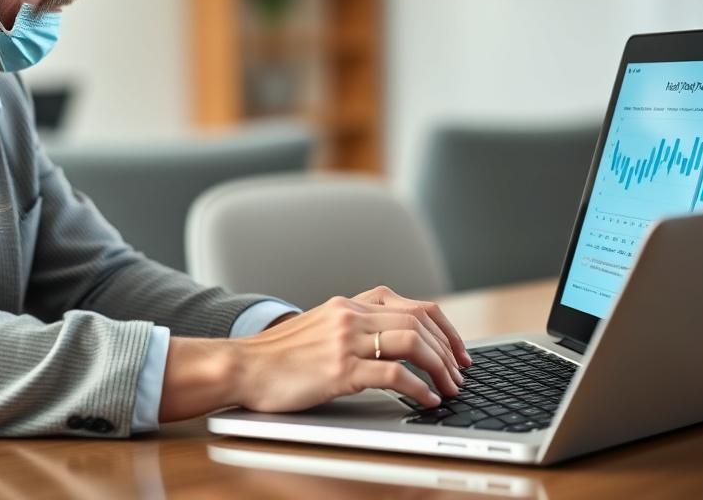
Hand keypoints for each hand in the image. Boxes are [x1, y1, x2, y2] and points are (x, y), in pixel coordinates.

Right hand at [234, 288, 467, 412]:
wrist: (242, 366)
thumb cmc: (279, 356)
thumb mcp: (321, 327)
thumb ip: (353, 326)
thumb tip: (394, 341)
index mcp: (350, 303)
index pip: (414, 305)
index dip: (445, 328)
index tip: (459, 351)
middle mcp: (350, 315)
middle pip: (419, 321)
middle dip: (448, 350)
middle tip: (460, 374)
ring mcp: (345, 341)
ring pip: (411, 342)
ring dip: (439, 367)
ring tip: (448, 388)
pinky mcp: (338, 370)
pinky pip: (392, 374)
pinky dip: (418, 388)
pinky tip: (425, 400)